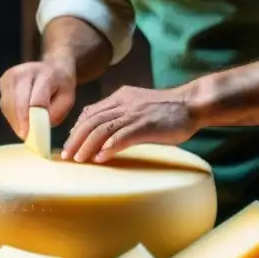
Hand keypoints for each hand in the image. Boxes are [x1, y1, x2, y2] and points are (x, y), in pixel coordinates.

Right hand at [0, 58, 75, 139]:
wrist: (52, 68)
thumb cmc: (61, 87)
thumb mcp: (67, 100)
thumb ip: (55, 113)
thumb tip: (38, 128)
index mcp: (46, 74)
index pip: (37, 99)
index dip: (33, 119)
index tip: (30, 135)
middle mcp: (26, 71)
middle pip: (18, 102)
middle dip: (21, 122)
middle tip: (25, 137)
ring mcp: (11, 75)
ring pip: (8, 104)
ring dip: (15, 120)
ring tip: (25, 130)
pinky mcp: (3, 81)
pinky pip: (4, 104)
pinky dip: (11, 115)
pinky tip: (21, 119)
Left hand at [61, 85, 201, 163]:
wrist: (191, 104)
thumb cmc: (167, 110)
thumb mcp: (138, 106)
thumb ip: (122, 115)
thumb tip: (104, 135)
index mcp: (120, 97)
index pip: (90, 112)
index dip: (77, 128)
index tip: (70, 144)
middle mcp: (123, 103)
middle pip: (91, 121)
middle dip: (76, 139)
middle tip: (66, 156)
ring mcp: (134, 114)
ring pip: (102, 129)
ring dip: (87, 145)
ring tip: (79, 160)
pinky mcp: (145, 125)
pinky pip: (122, 136)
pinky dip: (109, 148)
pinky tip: (100, 158)